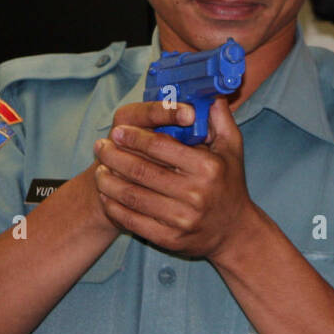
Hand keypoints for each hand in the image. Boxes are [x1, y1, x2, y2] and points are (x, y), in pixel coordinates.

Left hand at [92, 96, 251, 259]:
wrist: (234, 231)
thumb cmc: (229, 184)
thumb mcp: (232, 149)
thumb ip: (220, 119)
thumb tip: (209, 94)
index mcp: (207, 167)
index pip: (161, 146)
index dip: (135, 137)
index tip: (117, 131)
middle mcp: (195, 194)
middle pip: (141, 171)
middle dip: (114, 156)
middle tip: (100, 146)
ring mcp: (181, 219)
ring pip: (131, 196)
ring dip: (108, 182)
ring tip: (99, 170)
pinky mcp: (169, 239)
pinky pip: (132, 220)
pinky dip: (113, 206)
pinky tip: (106, 195)